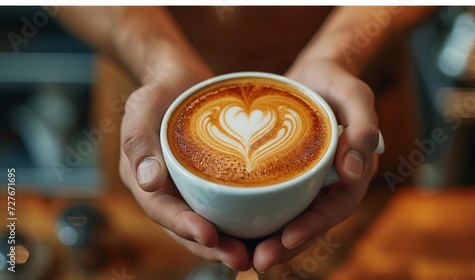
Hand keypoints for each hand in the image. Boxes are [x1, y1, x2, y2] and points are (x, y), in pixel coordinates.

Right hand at [118, 68, 255, 270]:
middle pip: (187, 227)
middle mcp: (167, 191)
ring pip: (208, 222)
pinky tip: (265, 229)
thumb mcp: (141, 106)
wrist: (179, 81)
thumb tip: (148, 181)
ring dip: (229, 242)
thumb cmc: (158, 91)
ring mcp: (189, 188)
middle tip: (241, 259)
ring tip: (257, 255)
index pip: (162, 210)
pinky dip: (241, 220)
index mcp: (144, 179)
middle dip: (212, 247)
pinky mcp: (210, 181)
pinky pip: (224, 204)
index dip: (183, 226)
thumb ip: (139, 141)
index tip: (209, 235)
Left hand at [248, 59, 380, 271]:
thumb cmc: (336, 82)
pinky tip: (234, 228)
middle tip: (259, 261)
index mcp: (351, 173)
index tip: (287, 238)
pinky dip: (257, 216)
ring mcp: (307, 182)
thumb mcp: (355, 95)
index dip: (313, 226)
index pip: (335, 208)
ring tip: (241, 256)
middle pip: (310, 223)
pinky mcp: (286, 175)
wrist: (313, 76)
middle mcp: (329, 184)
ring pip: (290, 218)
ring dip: (269, 240)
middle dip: (286, 246)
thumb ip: (363, 129)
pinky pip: (273, 200)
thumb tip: (356, 171)